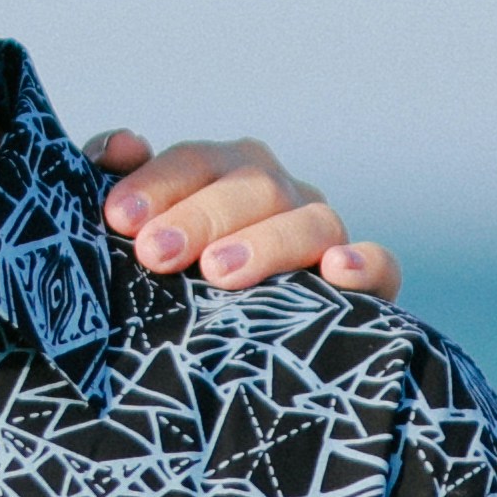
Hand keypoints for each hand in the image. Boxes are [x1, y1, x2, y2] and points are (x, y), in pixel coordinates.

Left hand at [81, 129, 398, 298]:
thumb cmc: (172, 280)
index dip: (157, 183)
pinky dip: (365, 263)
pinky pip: (380, 262)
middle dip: (201, 217)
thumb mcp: (143, 234)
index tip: (117, 219)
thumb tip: (115, 148)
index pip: (196, 162)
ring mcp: (323, 232)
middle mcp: (278, 193)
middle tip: (156, 255)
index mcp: (225, 172)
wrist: (230, 348)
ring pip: (311, 220)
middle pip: (251, 186)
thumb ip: (125, 189)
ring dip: (266, 243)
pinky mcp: (367, 282)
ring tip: (219, 275)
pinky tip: (337, 271)